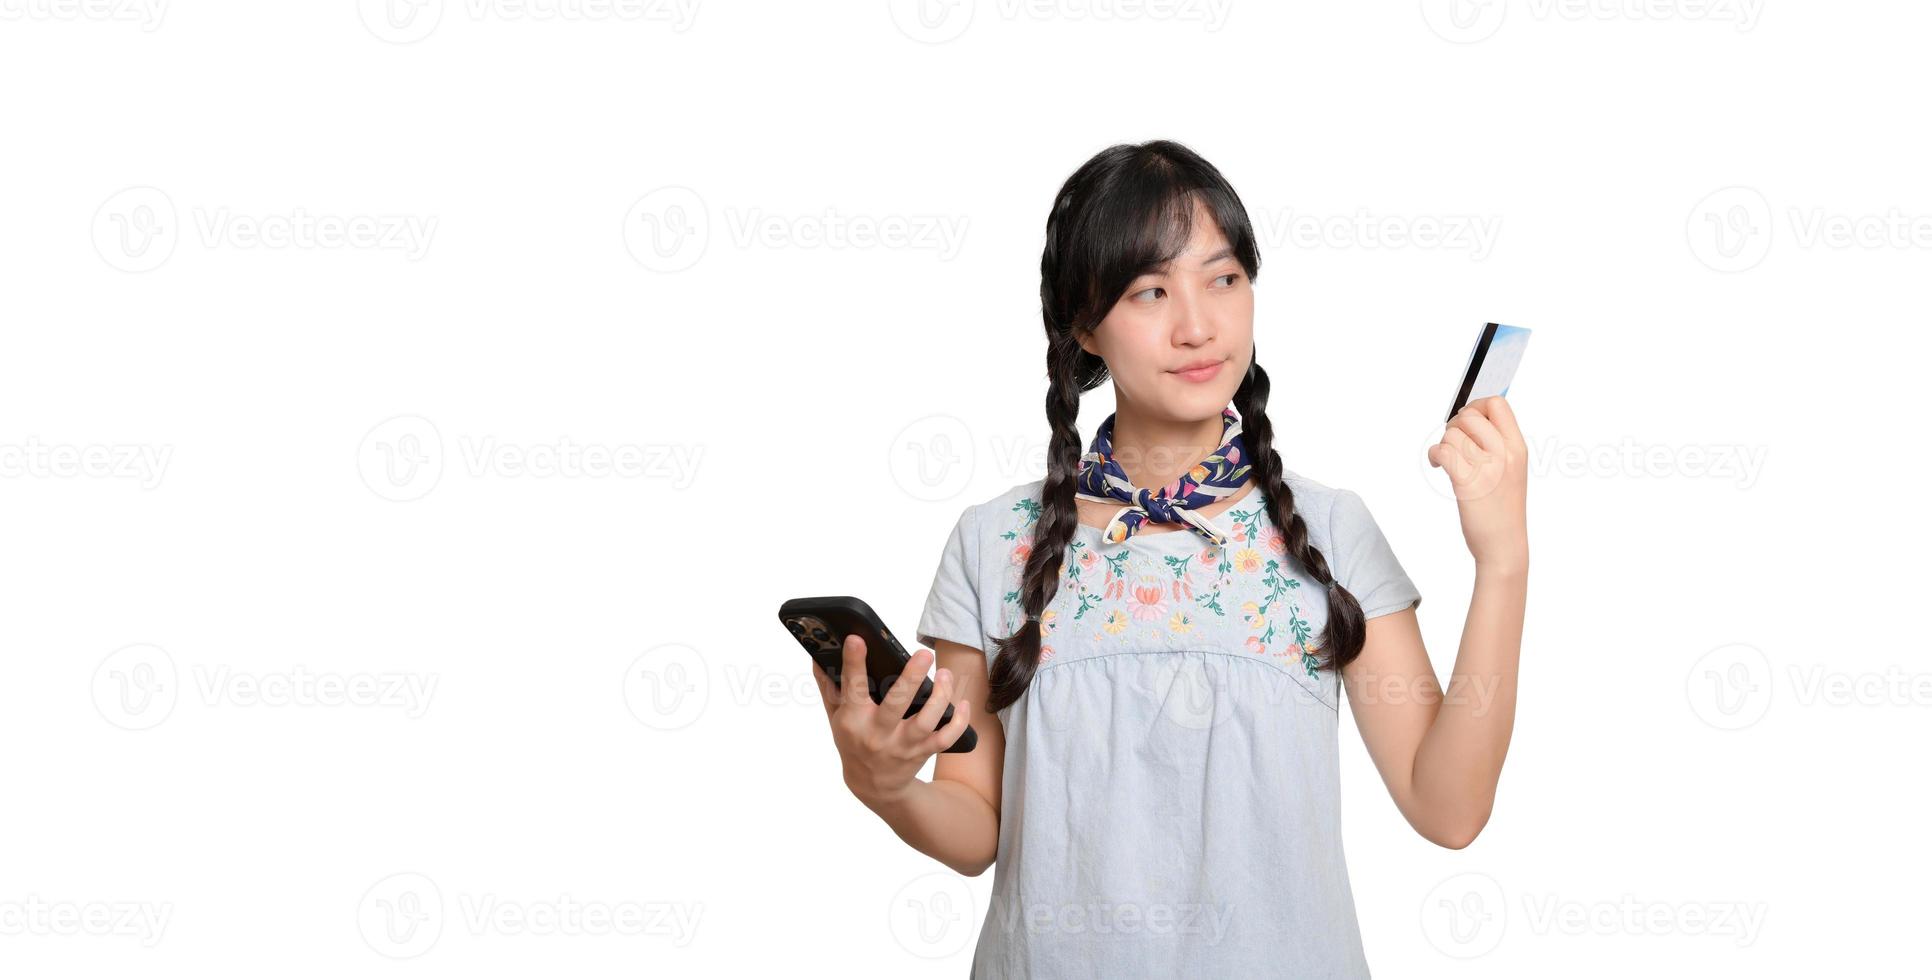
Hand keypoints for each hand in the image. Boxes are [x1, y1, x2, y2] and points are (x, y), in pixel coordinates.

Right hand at [810, 634, 972, 807]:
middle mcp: (877, 733)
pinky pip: (945, 738)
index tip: (856, 639)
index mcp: (853, 720)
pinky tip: (962, 703)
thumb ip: (828, 686)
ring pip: (926, 721)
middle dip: (911, 678)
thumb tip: (817, 654)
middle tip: (924, 654)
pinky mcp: (921, 752)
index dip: (853, 662)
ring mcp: (901, 745)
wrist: (872, 786)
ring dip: (940, 696)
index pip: (852, 688)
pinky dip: (959, 721)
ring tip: (944, 674)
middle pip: (896, 704)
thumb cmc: (853, 743)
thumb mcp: (835, 717)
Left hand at [1427, 395, 1528, 569]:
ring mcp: (1487, 467)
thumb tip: (1472, 420)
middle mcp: (1505, 454)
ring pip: (1452, 434)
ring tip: (1447, 459)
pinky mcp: (1467, 482)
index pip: (1498, 404)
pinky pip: (1443, 451)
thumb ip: (1498, 445)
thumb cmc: (1504, 509)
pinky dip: (1434, 456)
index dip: (1477, 406)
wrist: (1504, 545)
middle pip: (1471, 414)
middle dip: (1455, 425)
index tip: (1468, 422)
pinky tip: (1438, 466)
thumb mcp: (1512, 470)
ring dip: (1443, 444)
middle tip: (1454, 443)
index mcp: (1518, 448)